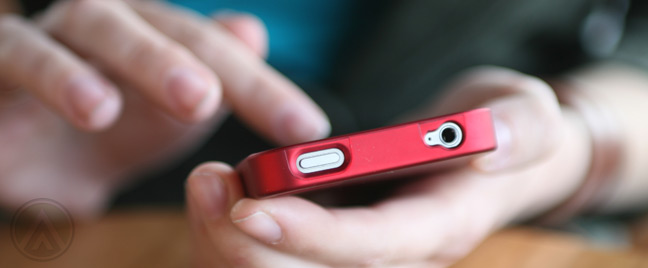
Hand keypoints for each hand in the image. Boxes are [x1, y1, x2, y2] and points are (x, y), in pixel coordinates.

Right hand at [0, 0, 328, 216]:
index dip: (261, 87)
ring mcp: (55, 37)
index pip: (217, 51)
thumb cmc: (113, 126)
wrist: (36, 148)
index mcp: (159, 38)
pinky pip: (14, 53)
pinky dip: (49, 75)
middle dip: (179, 60)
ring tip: (108, 110)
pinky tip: (85, 106)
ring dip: (106, 62)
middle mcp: (112, 27)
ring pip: (85, 28)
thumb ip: (215, 77)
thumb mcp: (171, 114)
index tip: (305, 128)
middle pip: (154, 26)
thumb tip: (252, 31)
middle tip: (203, 101)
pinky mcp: (2, 61)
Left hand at [186, 67, 592, 266]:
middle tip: (207, 182)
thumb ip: (521, 130)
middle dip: (248, 240)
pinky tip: (221, 194)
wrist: (487, 152)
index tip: (249, 205)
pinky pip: (273, 256)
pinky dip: (235, 232)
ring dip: (230, 238)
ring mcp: (363, 254)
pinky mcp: (336, 242)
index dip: (309, 236)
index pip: (371, 247)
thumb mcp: (527, 114)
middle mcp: (396, 255)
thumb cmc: (502, 130)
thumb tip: (488, 147)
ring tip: (207, 183)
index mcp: (439, 226)